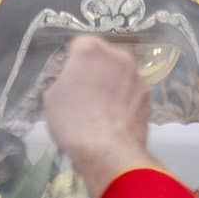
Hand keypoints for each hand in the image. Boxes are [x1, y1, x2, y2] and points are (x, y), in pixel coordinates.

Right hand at [43, 36, 156, 197]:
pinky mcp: (148, 96)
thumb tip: (68, 80)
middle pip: (102, 58)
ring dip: (110, 85)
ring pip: (119, 75)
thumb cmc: (74, 123)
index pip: (79, 45)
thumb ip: (61, 80)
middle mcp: (118, 56)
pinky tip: (113, 119)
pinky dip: (123, 100)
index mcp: (91, 50)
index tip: (68, 78)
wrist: (109, 152)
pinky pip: (130, 92)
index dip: (72, 62)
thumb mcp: (51, 99)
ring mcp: (136, 76)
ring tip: (99, 110)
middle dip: (94, 71)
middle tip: (83, 94)